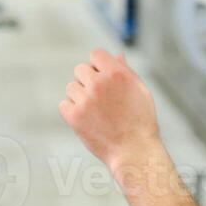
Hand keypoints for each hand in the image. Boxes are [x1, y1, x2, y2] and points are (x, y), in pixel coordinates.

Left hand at [60, 49, 161, 172]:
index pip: (95, 54)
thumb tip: (116, 56)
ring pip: (71, 87)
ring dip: (79, 97)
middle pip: (80, 69)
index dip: (98, 66)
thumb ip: (125, 71)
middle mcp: (99, 83)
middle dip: (88, 81)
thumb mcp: (140, 91)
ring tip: (96, 112)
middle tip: (101, 99)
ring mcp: (85, 99)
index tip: (103, 79)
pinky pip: (64, 104)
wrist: (134, 151)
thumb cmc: (141, 121)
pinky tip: (87, 120)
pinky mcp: (74, 116)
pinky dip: (72, 112)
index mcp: (116, 73)